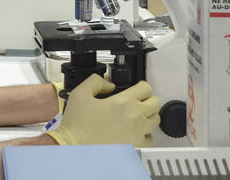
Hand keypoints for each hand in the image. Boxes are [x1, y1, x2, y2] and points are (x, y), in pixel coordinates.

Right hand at [45, 74, 160, 147]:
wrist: (74, 147)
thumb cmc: (77, 125)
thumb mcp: (80, 93)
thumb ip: (96, 82)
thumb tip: (108, 84)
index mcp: (122, 103)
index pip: (145, 88)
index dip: (141, 86)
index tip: (138, 88)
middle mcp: (134, 117)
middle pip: (155, 103)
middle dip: (148, 99)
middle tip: (139, 101)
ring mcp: (136, 133)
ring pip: (155, 120)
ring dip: (149, 116)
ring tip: (139, 116)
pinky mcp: (135, 147)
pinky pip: (150, 139)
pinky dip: (146, 134)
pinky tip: (137, 132)